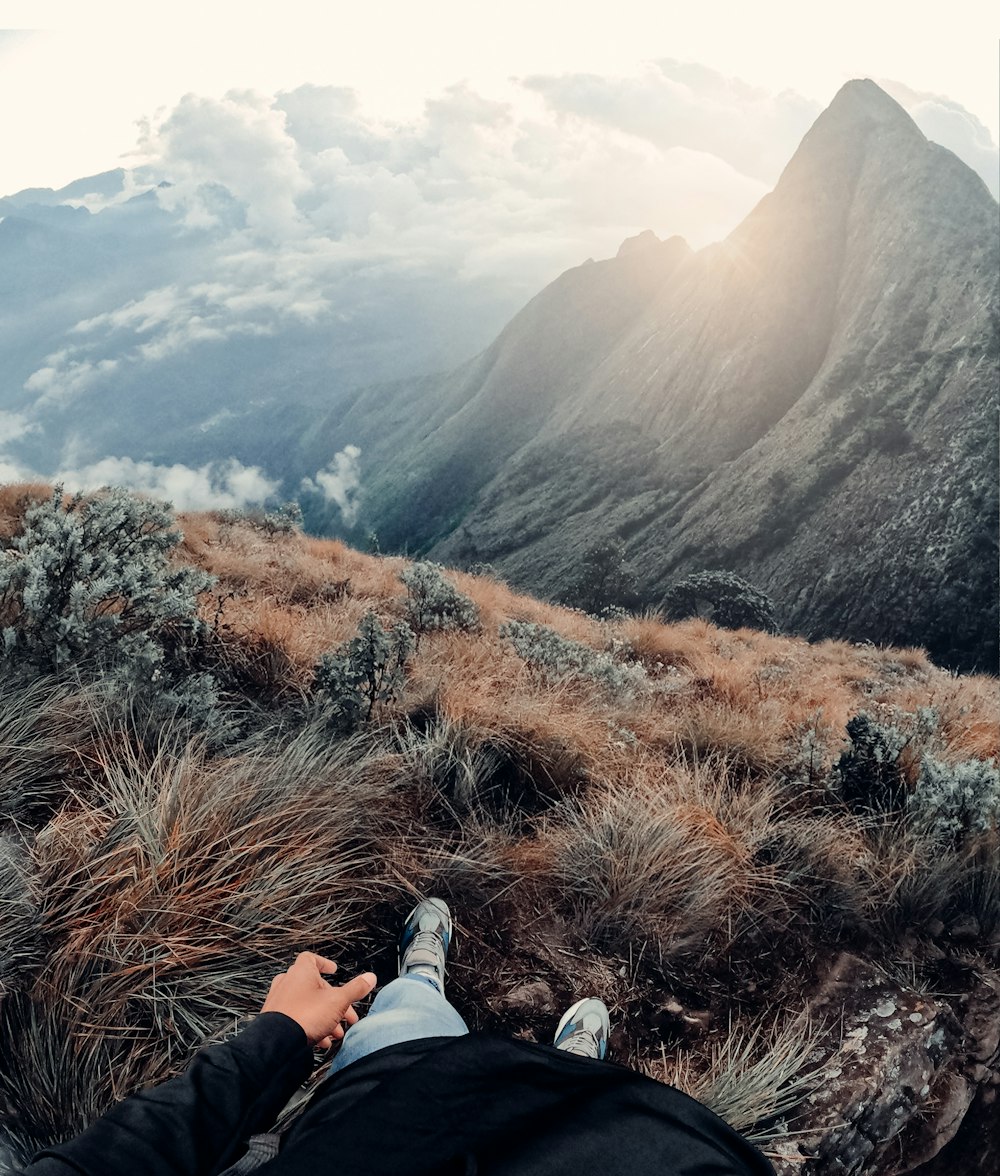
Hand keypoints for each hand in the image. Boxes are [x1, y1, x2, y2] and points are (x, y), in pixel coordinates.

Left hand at [261, 952, 376, 1048]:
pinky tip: (322, 1041)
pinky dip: (310, 1026)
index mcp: (301, 972)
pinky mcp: (273, 1019)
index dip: (324, 963)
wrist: (277, 1042)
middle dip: (333, 1001)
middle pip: (314, 987)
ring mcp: (278, 1001)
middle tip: (346, 1014)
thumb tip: (370, 978)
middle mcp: (287, 983)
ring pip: (306, 1005)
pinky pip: (296, 1019)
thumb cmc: (305, 1016)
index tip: (333, 970)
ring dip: (324, 1016)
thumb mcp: (338, 1001)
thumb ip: (355, 989)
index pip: (311, 959)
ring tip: (336, 1032)